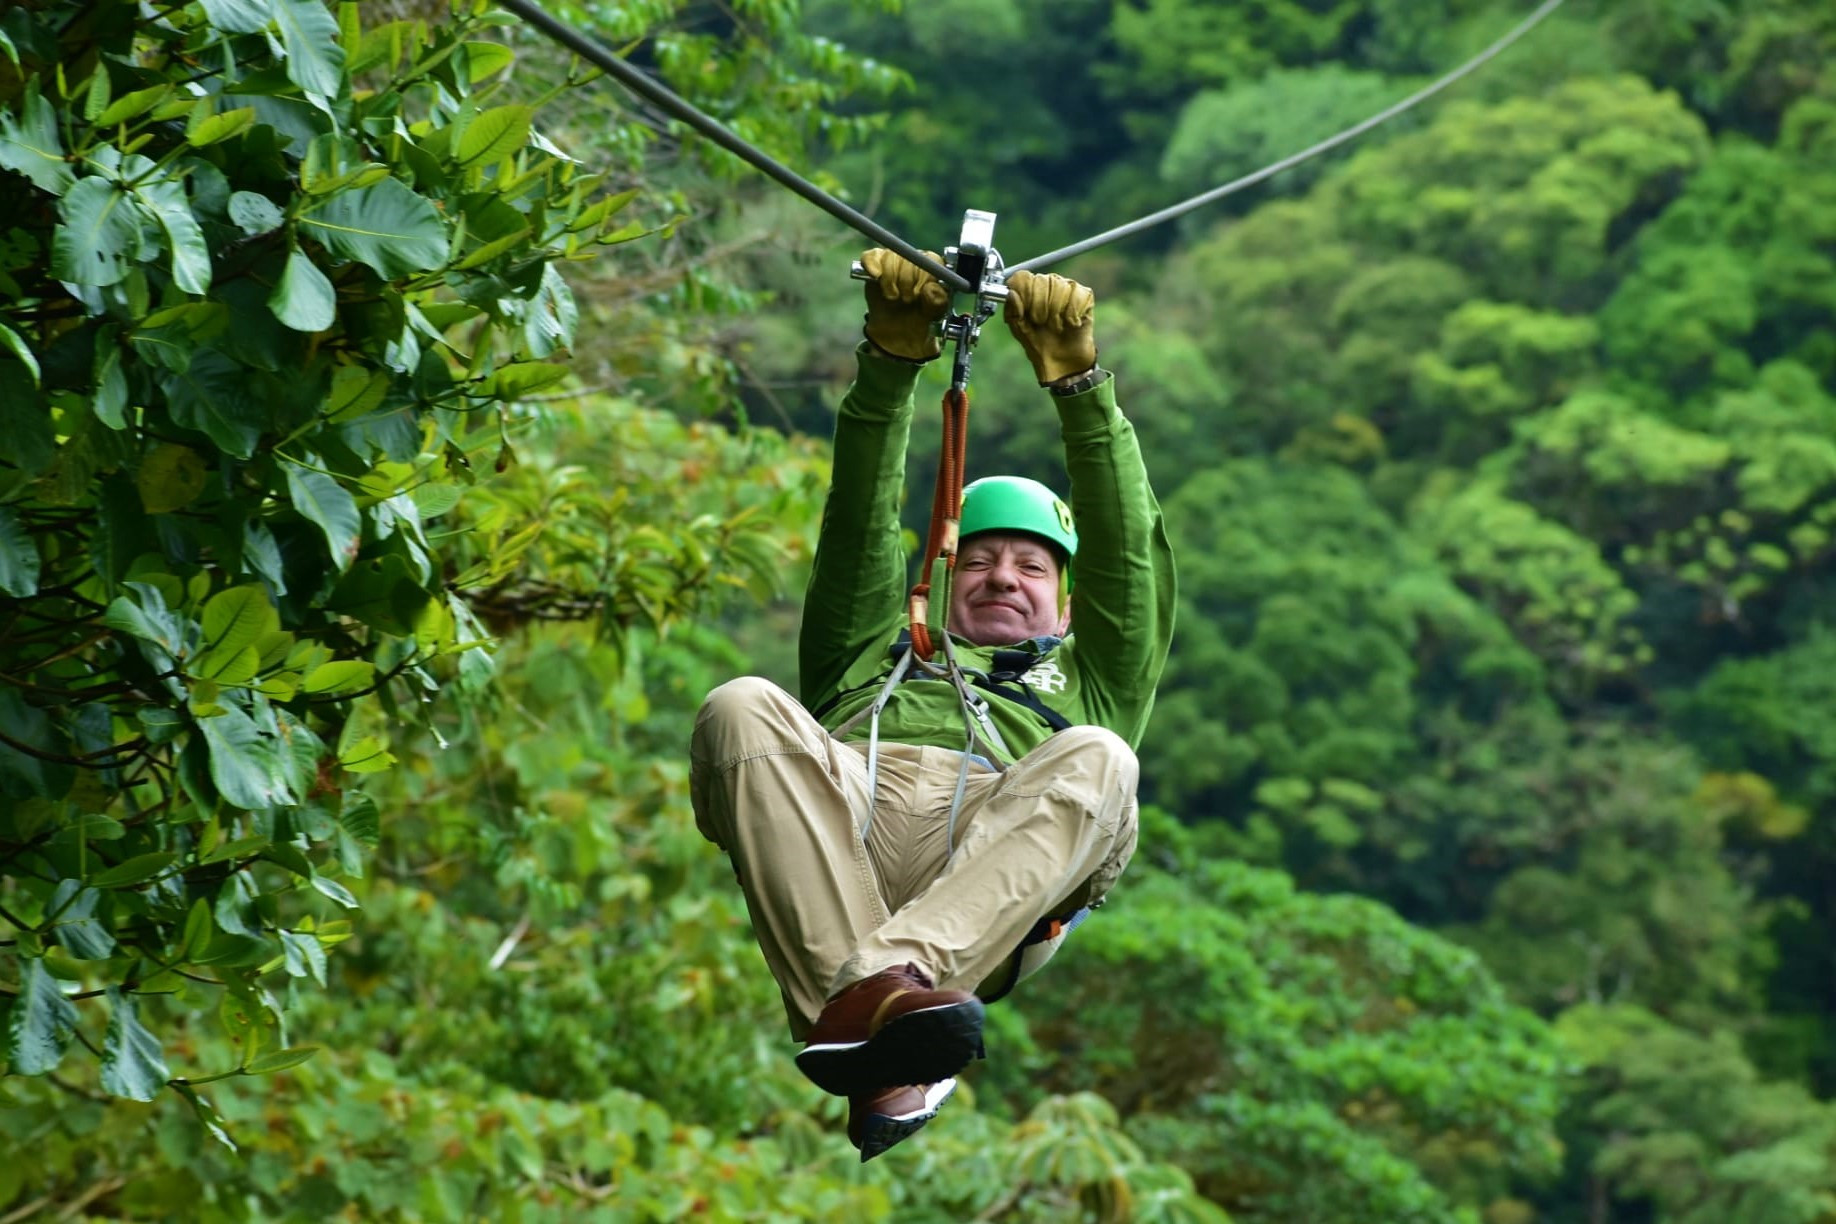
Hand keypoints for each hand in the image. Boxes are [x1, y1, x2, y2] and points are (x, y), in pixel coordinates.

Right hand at [860, 247, 948, 362]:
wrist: (899, 333)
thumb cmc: (921, 319)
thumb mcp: (936, 315)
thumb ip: (938, 302)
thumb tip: (930, 288)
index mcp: (934, 268)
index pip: (930, 259)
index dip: (923, 276)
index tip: (918, 294)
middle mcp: (915, 260)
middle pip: (908, 257)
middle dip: (906, 281)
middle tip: (906, 300)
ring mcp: (894, 261)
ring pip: (890, 257)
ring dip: (889, 279)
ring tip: (893, 297)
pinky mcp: (876, 266)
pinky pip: (872, 256)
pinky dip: (872, 264)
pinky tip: (875, 276)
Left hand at [1003, 270, 1095, 384]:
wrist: (1061, 364)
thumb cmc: (1040, 345)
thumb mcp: (1020, 330)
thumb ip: (1013, 312)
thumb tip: (1010, 293)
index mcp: (1030, 290)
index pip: (1024, 277)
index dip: (1024, 293)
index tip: (1025, 312)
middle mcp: (1049, 285)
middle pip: (1042, 280)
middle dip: (1040, 306)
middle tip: (1041, 323)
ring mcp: (1068, 290)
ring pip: (1061, 286)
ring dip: (1057, 311)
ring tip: (1056, 326)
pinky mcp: (1085, 298)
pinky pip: (1078, 295)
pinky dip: (1072, 313)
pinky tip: (1071, 324)